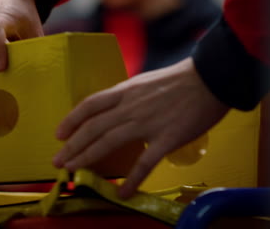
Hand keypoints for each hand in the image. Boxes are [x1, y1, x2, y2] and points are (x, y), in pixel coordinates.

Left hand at [53, 58, 229, 197]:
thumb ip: (131, 95)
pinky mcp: (166, 138)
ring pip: (109, 142)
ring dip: (87, 158)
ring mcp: (147, 122)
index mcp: (127, 89)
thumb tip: (119, 107)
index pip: (91, 104)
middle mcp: (131, 106)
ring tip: (73, 171)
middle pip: (94, 127)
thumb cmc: (182, 78)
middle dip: (73, 145)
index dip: (72, 119)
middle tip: (58, 161)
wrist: (211, 77)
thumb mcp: (148, 81)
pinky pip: (145, 162)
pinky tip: (122, 192)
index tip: (59, 133)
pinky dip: (132, 178)